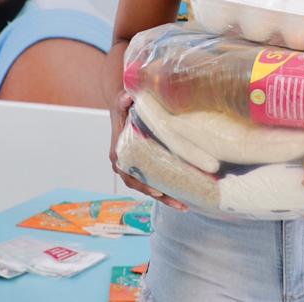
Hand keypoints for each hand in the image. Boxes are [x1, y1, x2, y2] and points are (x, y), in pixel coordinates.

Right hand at [108, 90, 187, 210]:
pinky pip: (155, 181)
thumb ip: (123, 101)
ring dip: (166, 198)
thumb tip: (128, 97)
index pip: (129, 174)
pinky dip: (167, 189)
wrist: (124, 105)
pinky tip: (183, 195)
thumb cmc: (123, 105)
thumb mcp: (122, 102)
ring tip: (184, 205)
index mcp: (119, 152)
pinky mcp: (145, 165)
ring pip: (149, 187)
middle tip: (178, 203)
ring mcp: (136, 166)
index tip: (157, 191)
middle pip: (141, 186)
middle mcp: (125, 163)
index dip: (142, 184)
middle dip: (160, 197)